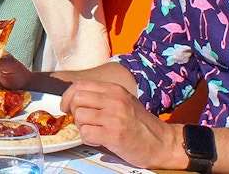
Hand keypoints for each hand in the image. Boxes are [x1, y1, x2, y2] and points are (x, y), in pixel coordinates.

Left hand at [60, 80, 183, 169]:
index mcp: (115, 89)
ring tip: (93, 131)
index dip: (68, 96)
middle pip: (76, 98)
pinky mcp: (114, 135)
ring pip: (79, 116)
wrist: (162, 142)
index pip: (80, 85)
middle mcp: (114, 100)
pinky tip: (97, 140)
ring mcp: (114, 117)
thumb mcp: (124, 101)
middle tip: (81, 120)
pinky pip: (86, 133)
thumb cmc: (141, 124)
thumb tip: (75, 99)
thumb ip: (102, 97)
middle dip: (73, 111)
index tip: (66, 106)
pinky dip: (87, 139)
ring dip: (81, 127)